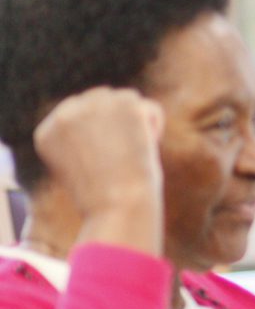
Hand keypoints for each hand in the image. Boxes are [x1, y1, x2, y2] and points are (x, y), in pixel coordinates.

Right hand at [32, 87, 164, 252]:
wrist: (118, 207)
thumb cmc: (106, 202)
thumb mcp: (83, 172)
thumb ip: (86, 145)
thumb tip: (109, 128)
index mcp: (46, 133)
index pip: (77, 116)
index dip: (100, 134)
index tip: (107, 158)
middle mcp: (63, 114)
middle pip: (101, 100)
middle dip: (118, 122)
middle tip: (125, 156)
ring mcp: (92, 106)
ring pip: (126, 100)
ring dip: (136, 124)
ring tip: (134, 154)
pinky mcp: (124, 104)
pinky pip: (148, 108)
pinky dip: (154, 127)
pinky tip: (146, 148)